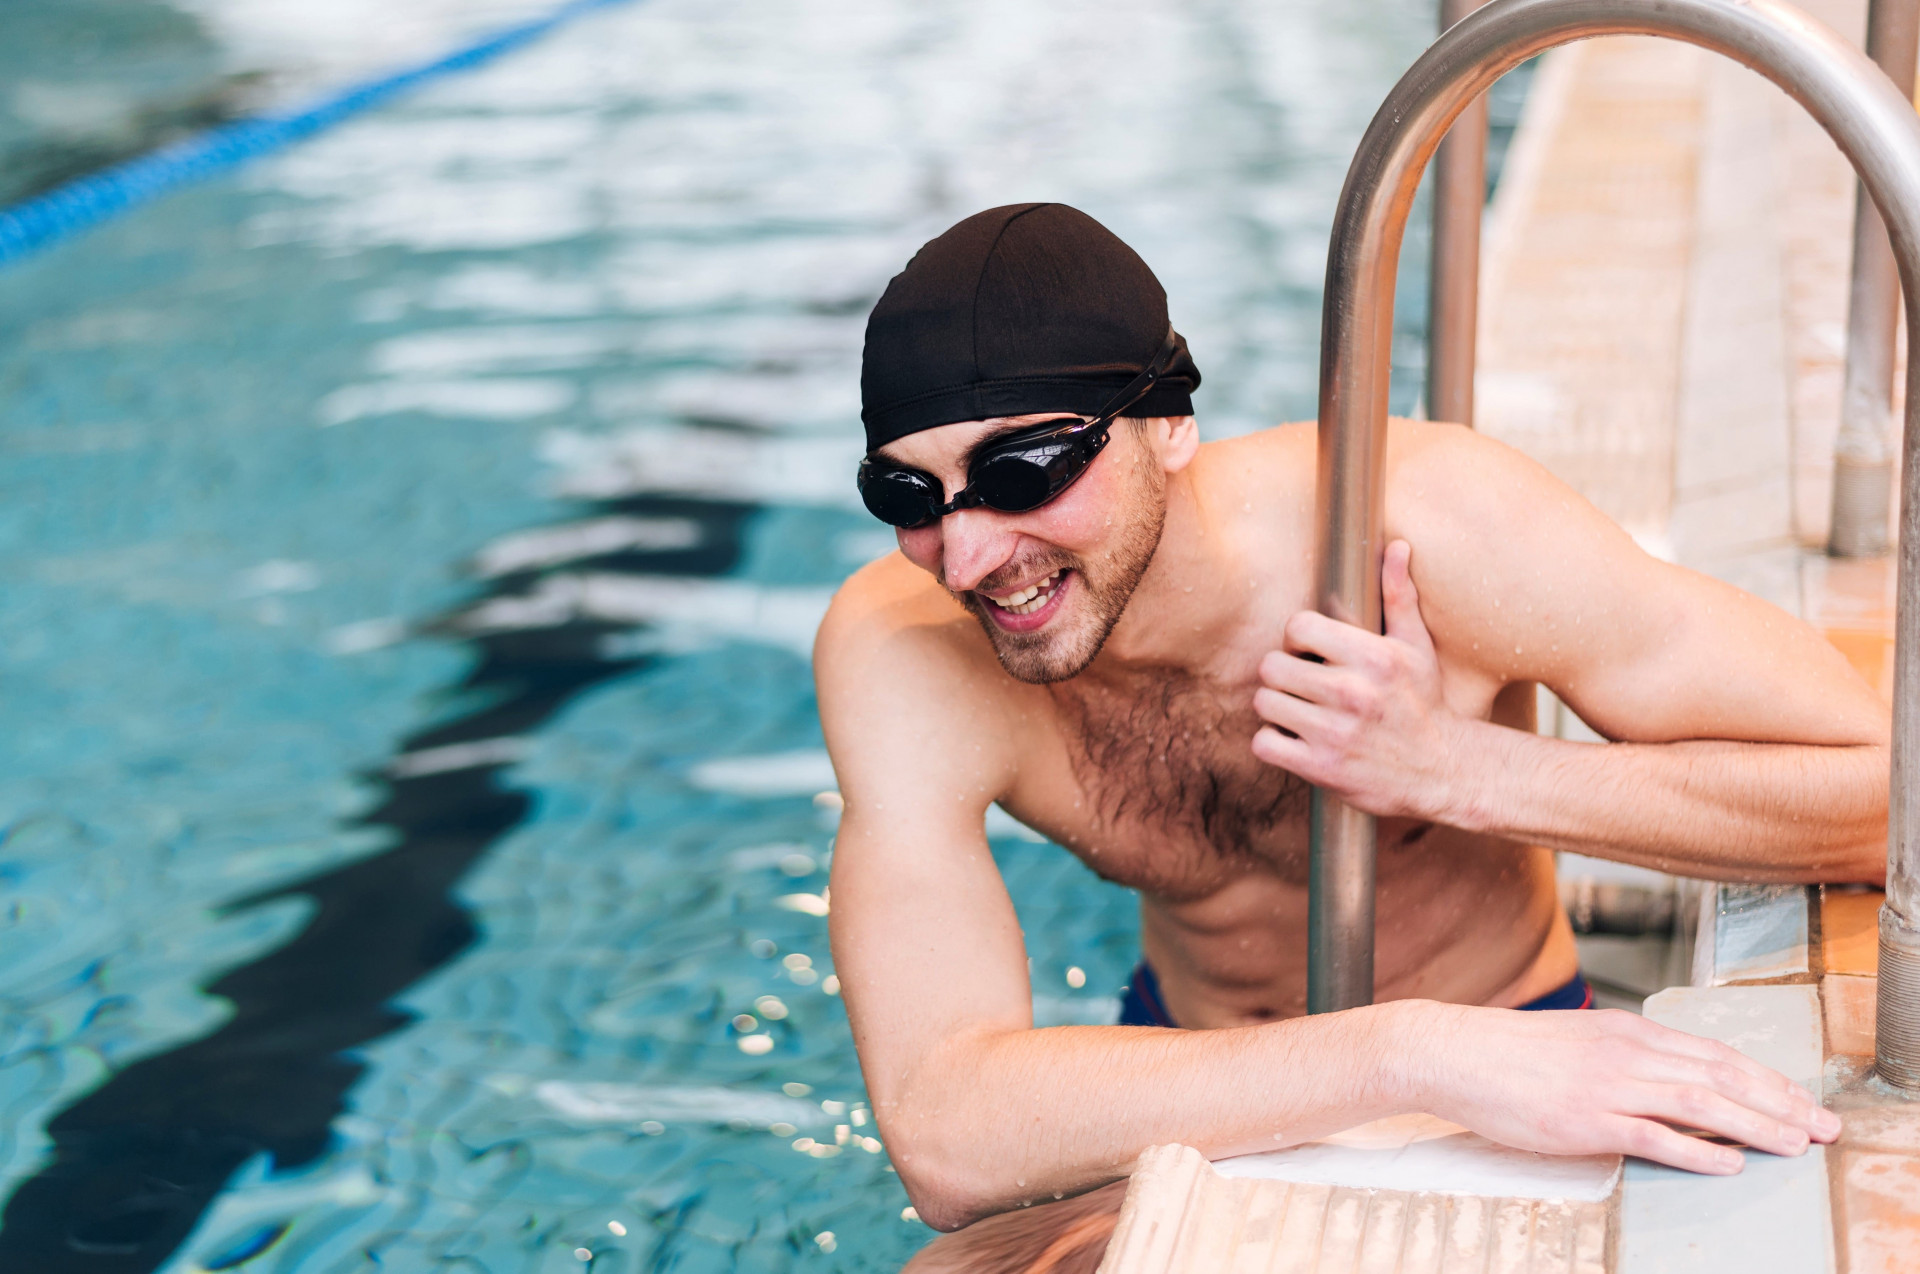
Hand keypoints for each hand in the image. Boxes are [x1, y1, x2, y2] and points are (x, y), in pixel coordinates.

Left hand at [1251, 540, 1478, 821]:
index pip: (1296, 626)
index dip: (1297, 639)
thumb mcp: (1417, 648)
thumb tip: (1397, 546)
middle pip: (1271, 666)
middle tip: (1301, 684)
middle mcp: (1352, 693)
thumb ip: (1399, 597)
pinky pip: (1264, 744)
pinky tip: (1295, 740)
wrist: (1441, 772)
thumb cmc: (1423, 704)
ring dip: (1276, 709)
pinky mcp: (1321, 768)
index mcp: (1373, 657)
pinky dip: (1272, 743)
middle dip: (1282, 674)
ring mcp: (1335, 733)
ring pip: (1264, 703)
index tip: (1312, 653)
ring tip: (1300, 712)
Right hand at [1399, 1001, 1840, 1172]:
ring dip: (1756, 1125)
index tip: (1798, 1098)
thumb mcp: (1579, 1041)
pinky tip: (1728, 1163)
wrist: (1454, 1052)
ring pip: (1701, 1102)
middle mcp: (1626, 1051)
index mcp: (1626, 1030)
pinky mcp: (1586, 1118)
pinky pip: (1655, 1135)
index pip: (1714, 1052)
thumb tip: (1664, 1076)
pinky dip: (1699, 1149)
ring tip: (1794, 1144)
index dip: (1765, 1077)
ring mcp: (1607, 1084)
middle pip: (1721, 1075)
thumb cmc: (1509, 1052)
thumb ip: (1624, 1056)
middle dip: (1780, 1101)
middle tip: (1820, 1125)